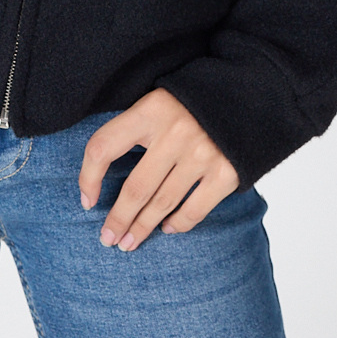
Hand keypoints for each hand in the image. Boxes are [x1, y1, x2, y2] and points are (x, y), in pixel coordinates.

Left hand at [78, 88, 239, 251]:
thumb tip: (100, 170)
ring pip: (162, 203)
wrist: (249, 94)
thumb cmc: (193, 101)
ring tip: (129, 242)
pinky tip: (167, 229)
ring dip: (143, 227)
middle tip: (108, 238)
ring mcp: (202, 153)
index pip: (104, 147)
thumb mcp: (159, 101)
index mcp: (150, 110)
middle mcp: (174, 132)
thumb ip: (136, 128)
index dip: (88, 178)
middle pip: (135, 188)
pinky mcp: (227, 172)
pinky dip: (178, 224)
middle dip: (118, 219)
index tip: (87, 201)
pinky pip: (194, 209)